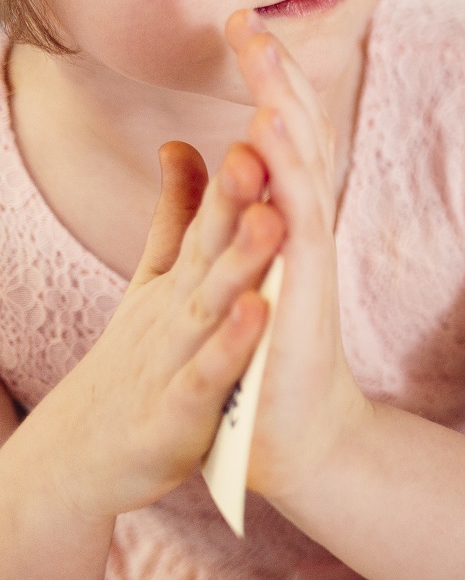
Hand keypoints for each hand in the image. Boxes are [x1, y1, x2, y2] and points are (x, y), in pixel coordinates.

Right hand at [22, 142, 280, 522]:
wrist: (76, 464)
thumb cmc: (135, 364)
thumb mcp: (153, 284)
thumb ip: (173, 216)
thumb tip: (181, 142)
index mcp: (180, 282)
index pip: (211, 217)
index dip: (242, 170)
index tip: (270, 114)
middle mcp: (176, 312)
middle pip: (210, 247)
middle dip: (238, 196)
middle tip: (264, 140)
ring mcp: (173, 361)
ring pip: (211, 304)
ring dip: (241, 261)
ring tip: (273, 216)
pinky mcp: (176, 415)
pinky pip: (208, 375)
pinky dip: (230, 345)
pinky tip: (257, 313)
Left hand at [221, 12, 372, 507]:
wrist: (297, 432)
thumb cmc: (267, 354)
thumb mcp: (243, 267)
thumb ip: (226, 207)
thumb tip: (203, 152)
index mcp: (290, 217)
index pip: (282, 130)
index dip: (267, 75)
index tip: (242, 24)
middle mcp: (307, 223)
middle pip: (297, 132)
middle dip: (275, 74)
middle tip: (251, 19)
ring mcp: (310, 251)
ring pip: (301, 164)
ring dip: (284, 108)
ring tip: (266, 60)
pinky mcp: (306, 284)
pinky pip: (299, 219)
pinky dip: (288, 174)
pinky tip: (273, 137)